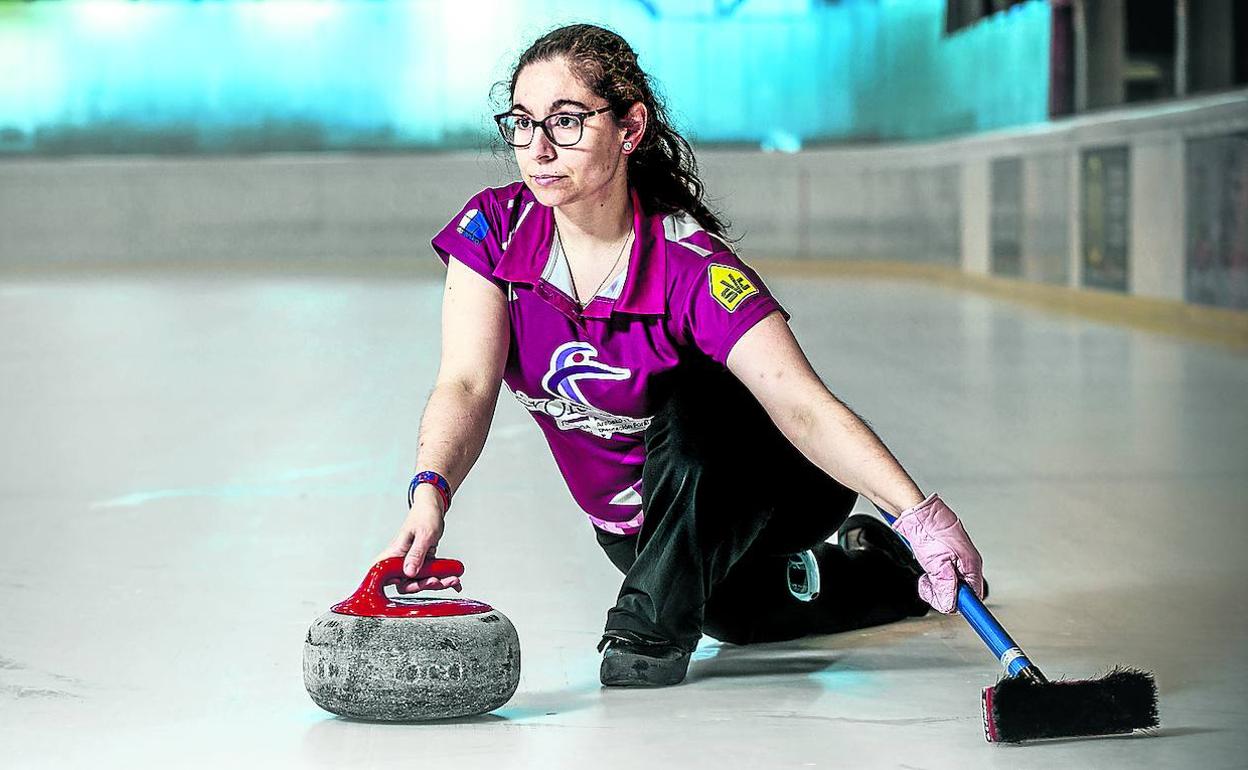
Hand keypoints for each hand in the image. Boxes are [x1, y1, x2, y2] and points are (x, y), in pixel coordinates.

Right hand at [374, 485, 461, 593]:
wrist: (433, 508)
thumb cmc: (425, 515)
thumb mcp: (424, 535)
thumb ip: (416, 554)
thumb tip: (409, 573)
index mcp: (394, 552)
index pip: (381, 574)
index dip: (389, 583)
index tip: (408, 583)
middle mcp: (401, 559)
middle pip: (405, 583)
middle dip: (422, 585)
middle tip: (437, 581)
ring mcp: (412, 562)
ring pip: (420, 581)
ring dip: (437, 583)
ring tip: (452, 579)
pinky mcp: (422, 562)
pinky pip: (430, 575)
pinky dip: (443, 579)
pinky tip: (454, 581)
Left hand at [889, 493, 983, 613]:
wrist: (912, 510)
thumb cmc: (927, 529)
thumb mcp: (937, 565)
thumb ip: (945, 588)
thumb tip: (951, 605)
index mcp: (971, 563)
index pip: (975, 595)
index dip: (967, 607)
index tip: (966, 617)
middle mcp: (966, 561)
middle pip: (960, 591)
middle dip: (943, 593)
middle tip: (930, 585)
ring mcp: (955, 558)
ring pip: (948, 584)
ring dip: (935, 584)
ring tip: (926, 575)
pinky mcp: (944, 556)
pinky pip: (941, 575)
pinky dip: (931, 576)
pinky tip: (925, 569)